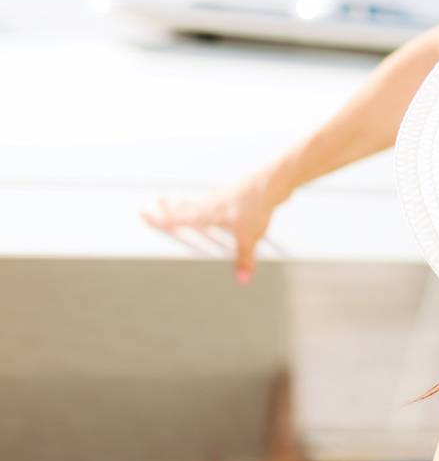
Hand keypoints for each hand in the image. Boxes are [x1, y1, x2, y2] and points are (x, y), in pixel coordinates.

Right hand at [139, 168, 284, 284]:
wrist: (272, 181)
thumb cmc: (257, 206)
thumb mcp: (250, 237)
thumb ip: (244, 259)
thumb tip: (242, 279)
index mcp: (207, 213)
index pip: (177, 217)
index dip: (160, 218)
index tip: (143, 213)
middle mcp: (211, 203)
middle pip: (184, 206)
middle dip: (167, 206)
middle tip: (153, 202)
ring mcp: (222, 196)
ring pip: (197, 200)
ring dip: (184, 201)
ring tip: (174, 199)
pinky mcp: (234, 192)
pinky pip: (212, 198)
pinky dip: (204, 200)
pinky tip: (210, 201)